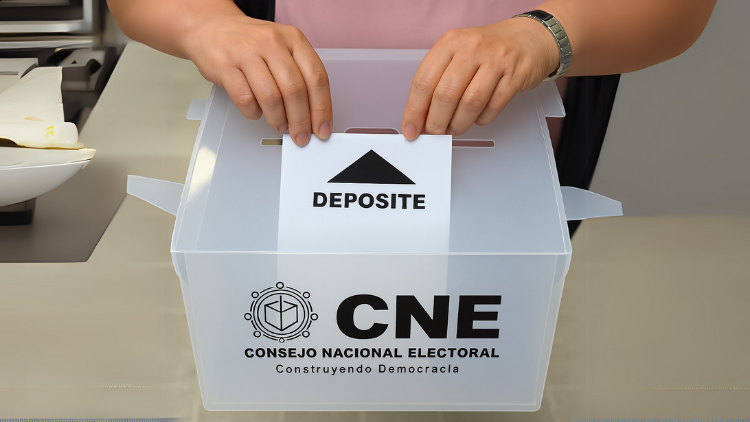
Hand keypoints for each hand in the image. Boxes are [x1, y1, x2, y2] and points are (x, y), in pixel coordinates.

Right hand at [183, 14, 331, 145]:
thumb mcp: (283, 48)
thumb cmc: (251, 43)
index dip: (322, 109)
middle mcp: (272, 43)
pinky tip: (256, 112)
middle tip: (301, 136)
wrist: (212, 27)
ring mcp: (247, 53)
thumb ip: (300, 76)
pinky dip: (254, 113)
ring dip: (278, 119)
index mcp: (293, 39)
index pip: (317, 78)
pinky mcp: (226, 66)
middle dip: (301, 121)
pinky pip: (245, 99)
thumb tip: (313, 114)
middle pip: (295, 90)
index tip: (322, 128)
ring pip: (271, 97)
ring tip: (280, 125)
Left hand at [401, 18, 559, 139]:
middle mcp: (471, 49)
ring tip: (454, 128)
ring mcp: (495, 61)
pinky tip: (477, 118)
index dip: (414, 110)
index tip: (411, 128)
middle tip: (434, 133)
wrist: (528, 38)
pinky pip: (493, 107)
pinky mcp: (514, 76)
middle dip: (436, 122)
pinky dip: (481, 119)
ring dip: (458, 124)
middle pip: (445, 95)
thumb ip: (437, 80)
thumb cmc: (487, 50)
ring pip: (469, 103)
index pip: (423, 81)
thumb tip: (420, 116)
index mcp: (450, 43)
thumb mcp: (457, 53)